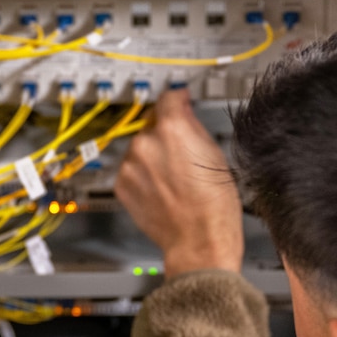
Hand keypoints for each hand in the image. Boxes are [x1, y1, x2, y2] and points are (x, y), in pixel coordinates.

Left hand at [116, 89, 243, 277]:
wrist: (199, 239)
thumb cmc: (213, 205)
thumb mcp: (215, 153)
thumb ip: (193, 125)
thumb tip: (183, 111)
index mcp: (173, 129)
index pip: (168, 97)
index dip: (177, 100)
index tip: (178, 102)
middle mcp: (146, 143)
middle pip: (152, 124)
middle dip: (164, 133)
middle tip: (182, 154)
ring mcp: (130, 164)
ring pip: (139, 147)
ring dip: (151, 155)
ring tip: (172, 176)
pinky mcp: (122, 184)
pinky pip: (130, 169)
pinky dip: (141, 174)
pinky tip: (161, 188)